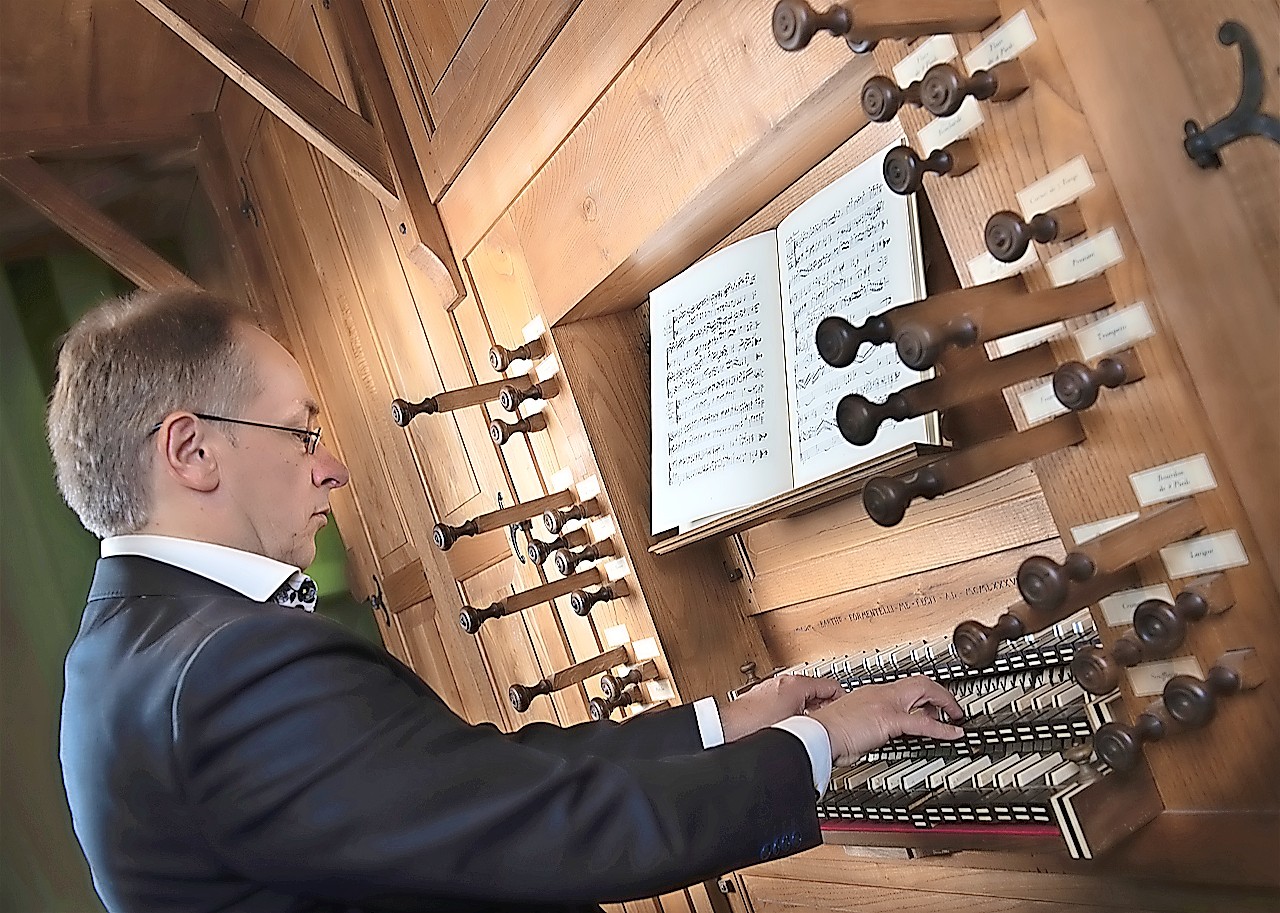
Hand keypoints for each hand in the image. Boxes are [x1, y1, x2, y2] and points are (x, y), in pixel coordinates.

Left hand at [719, 674, 841, 741]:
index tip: (848, 712)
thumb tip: (831, 730)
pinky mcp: (761, 699)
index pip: (832, 685)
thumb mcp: (796, 726)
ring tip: (811, 729)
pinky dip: (794, 713)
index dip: (844, 700)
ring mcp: (771, 689)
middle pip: (817, 691)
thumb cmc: (754, 727)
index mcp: (795, 684)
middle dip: (826, 707)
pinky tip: (791, 730)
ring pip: (801, 698)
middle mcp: (783, 682)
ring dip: (809, 711)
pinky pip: (787, 703)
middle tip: (831, 723)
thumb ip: (818, 723)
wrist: (726, 730)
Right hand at [809, 676, 963, 764]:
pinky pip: (924, 722)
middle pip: (919, 682)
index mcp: (870, 693)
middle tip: (951, 705)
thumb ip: (862, 722)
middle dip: (939, 692)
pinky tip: (954, 733)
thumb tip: (869, 732)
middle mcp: (880, 693)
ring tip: (957, 714)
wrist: (818, 734)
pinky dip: (943, 727)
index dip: (921, 692)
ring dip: (945, 702)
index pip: (903, 685)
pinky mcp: (889, 719)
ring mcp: (885, 704)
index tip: (929, 702)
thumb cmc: (826, 732)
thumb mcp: (848, 722)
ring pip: (925, 692)